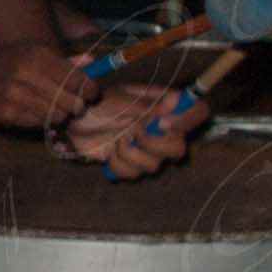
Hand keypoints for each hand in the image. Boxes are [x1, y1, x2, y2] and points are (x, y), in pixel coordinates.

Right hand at [0, 41, 100, 133]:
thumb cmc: (11, 60)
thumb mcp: (36, 51)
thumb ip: (65, 60)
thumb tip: (93, 62)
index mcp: (38, 56)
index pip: (76, 79)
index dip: (89, 89)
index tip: (91, 93)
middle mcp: (26, 74)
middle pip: (70, 101)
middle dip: (76, 105)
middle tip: (74, 104)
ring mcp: (14, 95)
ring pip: (56, 115)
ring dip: (59, 114)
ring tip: (53, 107)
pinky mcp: (5, 113)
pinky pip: (37, 123)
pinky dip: (41, 119)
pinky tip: (34, 110)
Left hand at [61, 84, 197, 179]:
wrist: (74, 121)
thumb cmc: (99, 103)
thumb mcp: (121, 97)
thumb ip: (148, 104)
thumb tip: (175, 103)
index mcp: (165, 106)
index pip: (197, 112)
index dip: (188, 120)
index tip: (163, 122)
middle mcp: (162, 130)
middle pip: (179, 148)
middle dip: (153, 145)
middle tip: (134, 133)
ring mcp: (148, 150)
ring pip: (154, 165)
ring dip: (130, 153)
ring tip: (117, 140)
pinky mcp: (132, 165)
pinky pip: (134, 174)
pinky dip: (118, 163)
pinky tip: (109, 152)